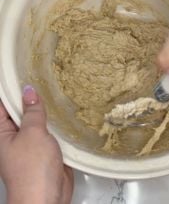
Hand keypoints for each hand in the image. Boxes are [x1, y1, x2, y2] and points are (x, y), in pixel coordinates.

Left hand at [0, 85, 72, 203]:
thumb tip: (29, 92)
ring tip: (60, 93)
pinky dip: (58, 127)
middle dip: (32, 98)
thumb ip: (32, 112)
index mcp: (0, 132)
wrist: (45, 198)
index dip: (12, 88)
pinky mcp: (45, 153)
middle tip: (46, 78)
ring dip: (48, 113)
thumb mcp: (32, 133)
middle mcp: (12, 137)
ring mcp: (29, 145)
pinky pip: (50, 135)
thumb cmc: (31, 170)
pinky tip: (68, 117)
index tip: (23, 72)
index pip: (3, 104)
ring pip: (38, 123)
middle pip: (20, 111)